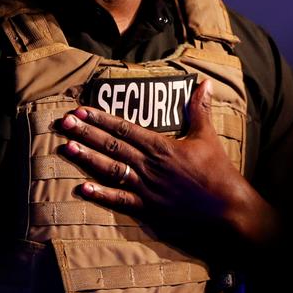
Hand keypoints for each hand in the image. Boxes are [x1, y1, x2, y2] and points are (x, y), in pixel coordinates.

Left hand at [58, 79, 279, 249]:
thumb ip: (199, 109)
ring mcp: (147, 188)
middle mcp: (149, 164)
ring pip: (111, 169)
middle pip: (112, 145)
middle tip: (64, 124)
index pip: (125, 127)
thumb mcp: (208, 136)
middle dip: (86, 133)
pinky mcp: (148, 209)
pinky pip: (120, 201)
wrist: (228, 208)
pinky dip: (101, 194)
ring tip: (67, 148)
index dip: (101, 118)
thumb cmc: (218, 171)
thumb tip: (204, 83)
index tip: (81, 110)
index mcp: (161, 146)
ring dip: (88, 159)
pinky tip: (83, 188)